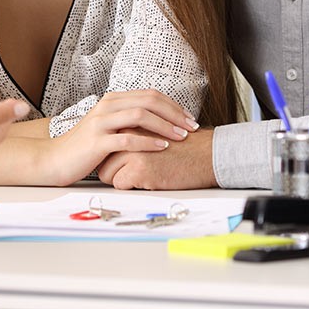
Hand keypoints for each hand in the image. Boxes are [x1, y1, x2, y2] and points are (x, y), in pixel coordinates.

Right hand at [45, 89, 200, 185]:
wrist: (55, 159)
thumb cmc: (84, 147)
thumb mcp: (107, 127)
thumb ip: (126, 120)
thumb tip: (158, 122)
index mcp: (111, 100)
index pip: (149, 94)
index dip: (173, 105)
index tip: (189, 118)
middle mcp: (106, 106)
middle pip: (148, 101)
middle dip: (174, 113)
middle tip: (192, 127)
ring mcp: (100, 123)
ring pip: (140, 116)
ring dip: (165, 125)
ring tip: (181, 137)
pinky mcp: (97, 141)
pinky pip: (128, 139)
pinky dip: (148, 143)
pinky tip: (162, 148)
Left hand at [97, 127, 215, 189]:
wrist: (205, 154)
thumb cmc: (181, 145)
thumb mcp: (152, 130)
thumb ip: (133, 133)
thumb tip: (113, 146)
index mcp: (128, 122)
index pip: (106, 143)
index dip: (112, 155)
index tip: (119, 161)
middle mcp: (126, 133)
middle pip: (102, 157)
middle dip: (111, 167)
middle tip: (129, 171)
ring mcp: (131, 150)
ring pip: (106, 172)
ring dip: (119, 178)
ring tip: (140, 175)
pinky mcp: (138, 168)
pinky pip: (119, 184)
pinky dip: (130, 186)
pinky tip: (147, 180)